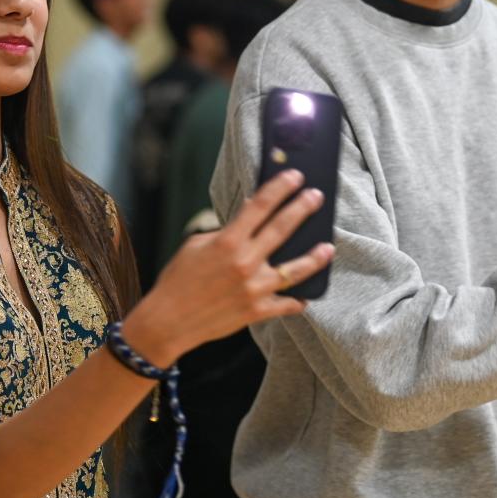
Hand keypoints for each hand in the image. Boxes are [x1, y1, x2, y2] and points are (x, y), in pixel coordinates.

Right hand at [124, 169, 332, 364]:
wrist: (168, 321)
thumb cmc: (178, 280)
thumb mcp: (195, 245)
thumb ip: (224, 231)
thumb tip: (247, 217)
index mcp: (227, 241)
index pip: (260, 205)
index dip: (280, 188)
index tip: (295, 176)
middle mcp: (245, 262)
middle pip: (282, 228)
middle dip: (302, 208)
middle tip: (316, 197)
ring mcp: (254, 288)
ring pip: (295, 270)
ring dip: (315, 257)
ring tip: (328, 247)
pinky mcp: (257, 311)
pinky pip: (286, 305)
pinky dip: (297, 301)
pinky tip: (306, 296)